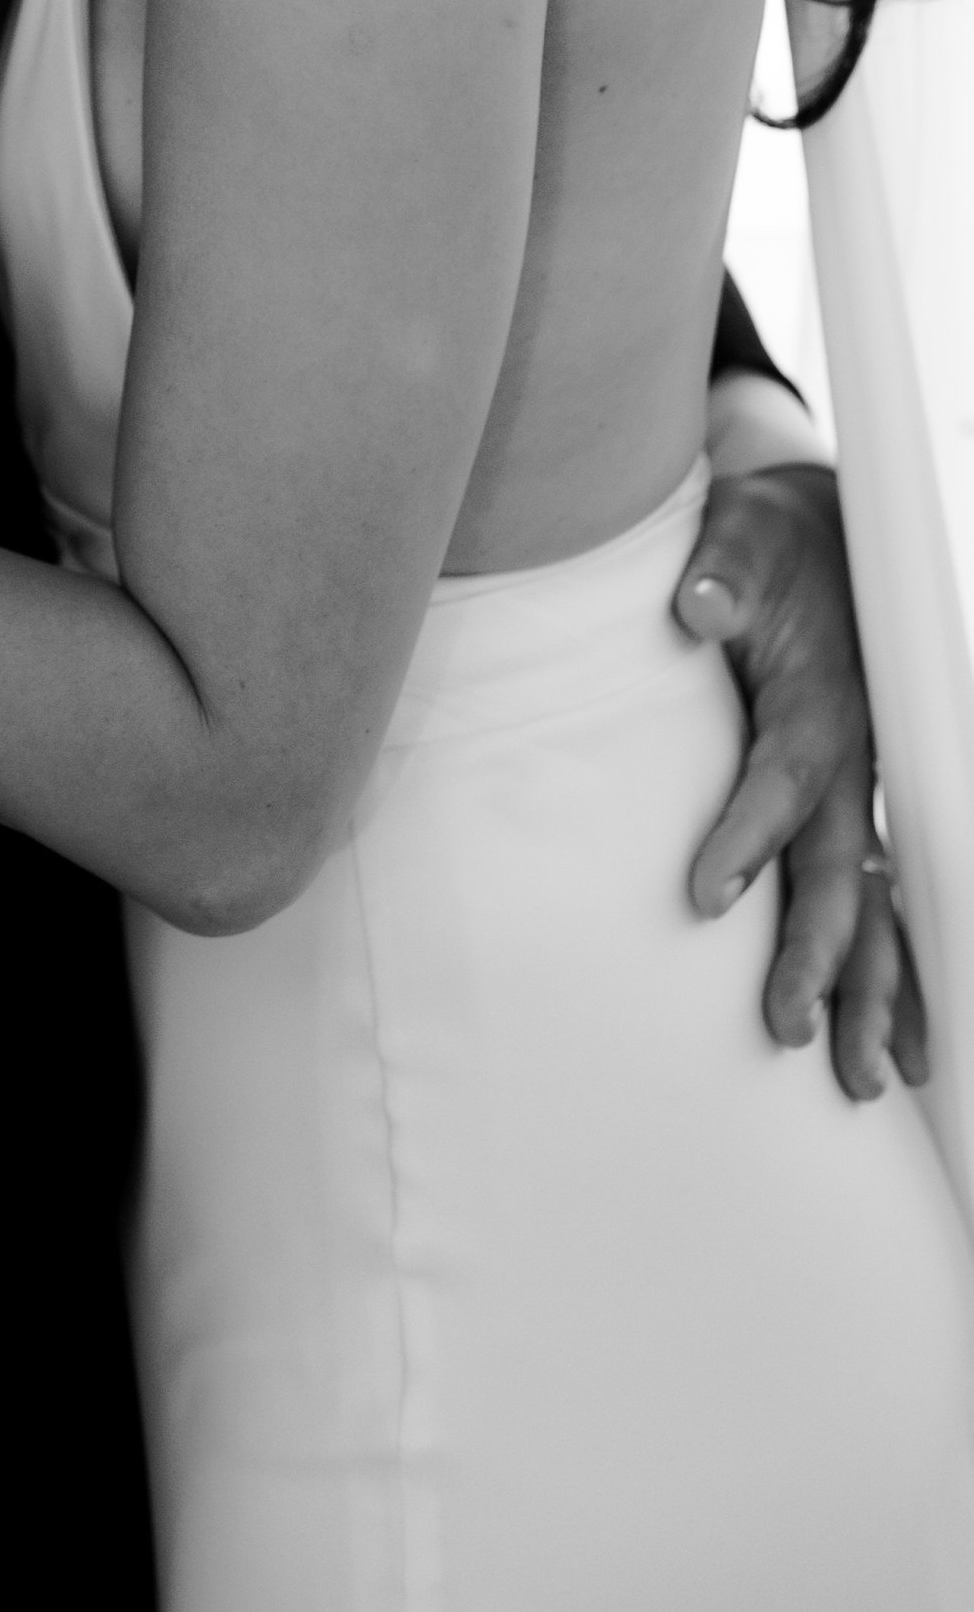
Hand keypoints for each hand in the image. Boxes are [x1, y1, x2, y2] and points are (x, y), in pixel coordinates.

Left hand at [677, 461, 922, 1100]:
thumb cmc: (769, 541)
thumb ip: (720, 571)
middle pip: (839, 870)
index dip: (745, 836)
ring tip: (867, 1078)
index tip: (704, 895)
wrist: (825, 532)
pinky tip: (913, 1051)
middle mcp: (853, 758)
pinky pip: (884, 901)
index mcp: (819, 700)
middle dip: (820, 955)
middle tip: (786, 1030)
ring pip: (878, 904)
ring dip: (877, 990)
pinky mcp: (853, 803)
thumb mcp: (740, 535)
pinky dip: (901, 972)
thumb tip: (697, 607)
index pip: (781, 780)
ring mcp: (862, 788)